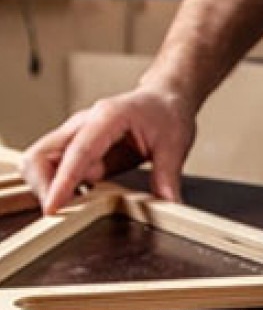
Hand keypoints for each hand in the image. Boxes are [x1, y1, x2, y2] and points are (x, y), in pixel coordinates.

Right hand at [22, 86, 196, 213]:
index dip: (62, 181)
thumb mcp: (175, 144)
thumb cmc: (167, 112)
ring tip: (73, 207)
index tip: (53, 206)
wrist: (165, 98)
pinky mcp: (78, 150)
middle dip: (42, 185)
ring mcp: (77, 136)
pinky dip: (59, 187)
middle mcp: (84, 124)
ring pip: (41, 162)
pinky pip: (56, 169)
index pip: (77, 151)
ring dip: (48, 187)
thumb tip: (169, 202)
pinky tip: (80, 200)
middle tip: (61, 211)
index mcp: (107, 117)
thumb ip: (168, 175)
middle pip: (41, 155)